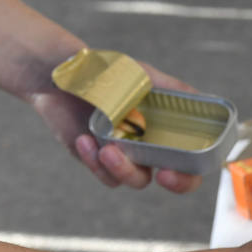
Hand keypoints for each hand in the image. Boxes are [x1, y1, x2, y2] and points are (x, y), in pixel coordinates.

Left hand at [28, 61, 202, 193]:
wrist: (53, 74)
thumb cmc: (97, 69)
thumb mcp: (136, 73)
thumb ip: (167, 86)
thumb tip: (199, 97)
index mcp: (168, 124)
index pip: (195, 155)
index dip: (193, 170)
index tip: (177, 168)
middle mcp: (153, 142)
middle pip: (178, 177)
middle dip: (177, 182)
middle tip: (163, 177)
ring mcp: (128, 153)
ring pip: (138, 179)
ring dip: (124, 169)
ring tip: (104, 149)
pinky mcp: (101, 160)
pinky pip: (106, 175)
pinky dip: (95, 162)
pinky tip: (83, 140)